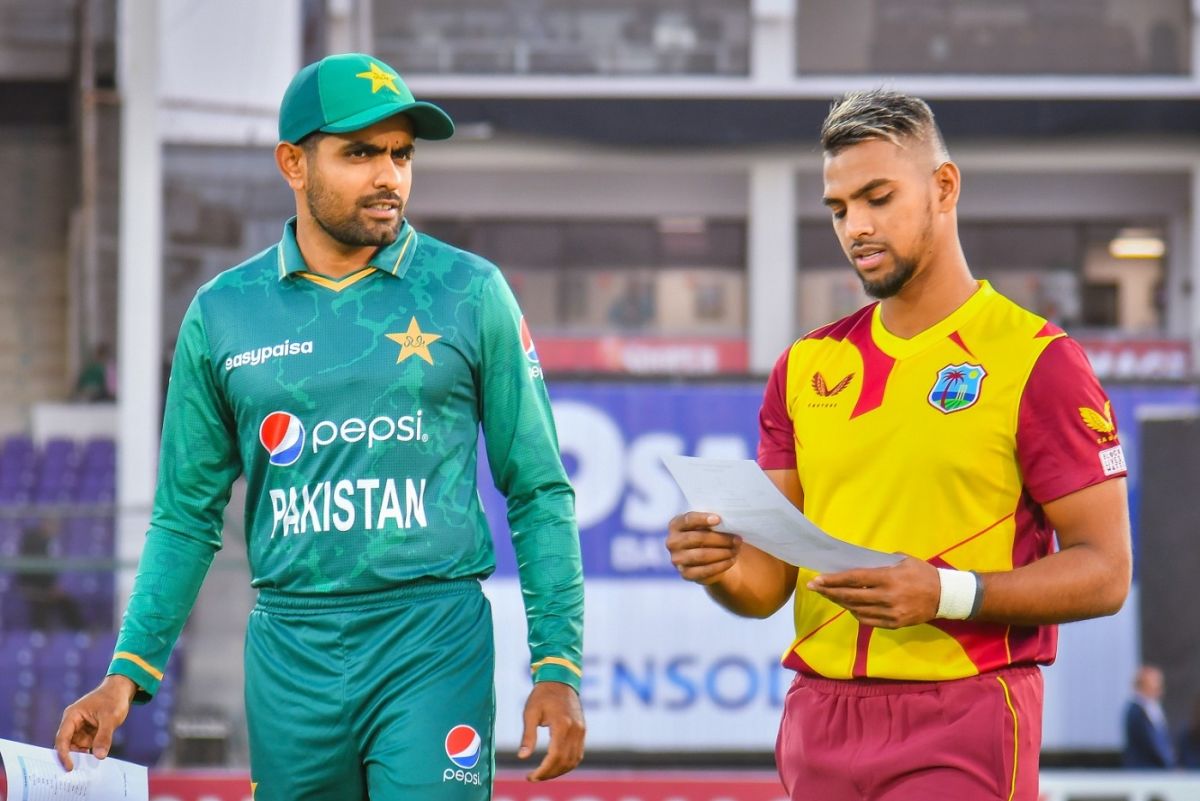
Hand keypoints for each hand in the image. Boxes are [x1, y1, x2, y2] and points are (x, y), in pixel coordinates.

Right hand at [55, 675, 136, 769]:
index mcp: (72, 716)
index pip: (62, 739)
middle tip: (78, 773)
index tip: (69, 767)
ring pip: (76, 747)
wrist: (121, 690)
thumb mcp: (110, 718)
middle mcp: (73, 723)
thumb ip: (104, 736)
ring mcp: (80, 728)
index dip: (63, 754)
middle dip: (71, 757)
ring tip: (87, 769)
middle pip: (67, 745)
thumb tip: (99, 756)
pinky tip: (94, 761)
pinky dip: (89, 753)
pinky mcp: (88, 732)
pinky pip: (85, 745)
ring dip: (81, 756)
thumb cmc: (114, 699)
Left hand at [517, 680, 584, 781]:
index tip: (530, 776)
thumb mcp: (530, 713)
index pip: (554, 756)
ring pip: (573, 760)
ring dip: (559, 771)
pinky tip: (555, 766)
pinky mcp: (583, 730)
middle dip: (549, 774)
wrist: (560, 680)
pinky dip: (568, 764)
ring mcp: (581, 730)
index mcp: (562, 724)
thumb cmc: (542, 695)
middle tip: (534, 777)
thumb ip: (528, 736)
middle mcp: (575, 729)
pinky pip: (578, 754)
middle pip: (564, 761)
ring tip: (543, 773)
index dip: (543, 771)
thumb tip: (522, 757)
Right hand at [666, 512, 741, 584]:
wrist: (705, 557)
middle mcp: (672, 542)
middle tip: (737, 539)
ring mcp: (677, 560)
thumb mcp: (706, 525)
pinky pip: (705, 570)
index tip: (719, 519)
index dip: (702, 519)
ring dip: (723, 552)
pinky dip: (721, 565)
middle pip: (698, 538)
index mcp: (675, 525)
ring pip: (702, 555)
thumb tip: (727, 521)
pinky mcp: (685, 574)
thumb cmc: (707, 534)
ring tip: (736, 550)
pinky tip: (731, 560)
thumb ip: (711, 522)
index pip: (687, 520)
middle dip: (720, 539)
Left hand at [806, 555, 939, 628]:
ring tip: (830, 595)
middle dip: (829, 592)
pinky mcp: (895, 624)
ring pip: (857, 610)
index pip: (854, 579)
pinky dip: (856, 613)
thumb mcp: (904, 561)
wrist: (945, 596)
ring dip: (841, 603)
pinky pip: (868, 621)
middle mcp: (887, 597)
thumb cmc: (924, 574)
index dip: (833, 580)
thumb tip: (860, 563)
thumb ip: (881, 562)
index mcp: (888, 578)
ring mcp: (891, 613)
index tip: (817, 579)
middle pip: (851, 596)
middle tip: (814, 588)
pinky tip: (850, 607)